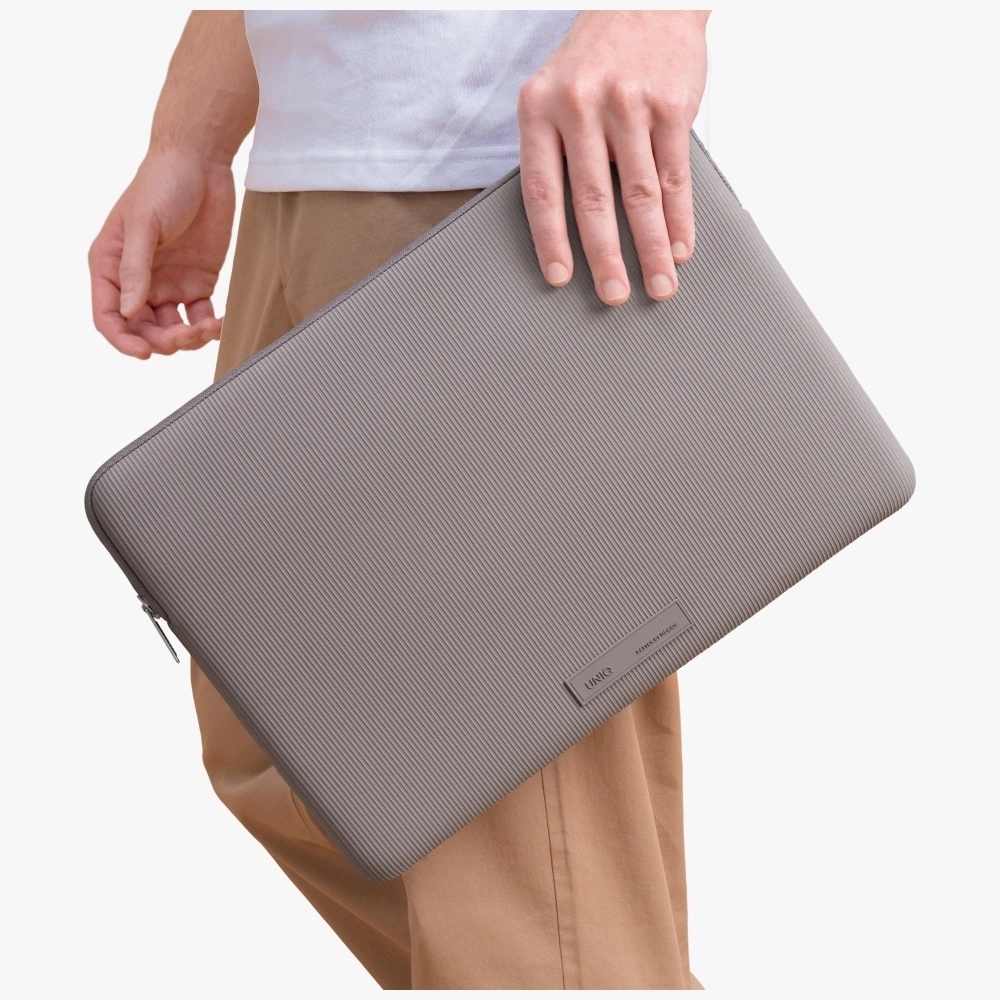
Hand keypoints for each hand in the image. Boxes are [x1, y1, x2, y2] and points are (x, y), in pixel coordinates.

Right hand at [89, 147, 235, 357]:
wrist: (201, 162)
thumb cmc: (162, 183)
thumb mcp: (143, 223)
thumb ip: (136, 268)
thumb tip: (130, 310)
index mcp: (111, 266)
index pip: (109, 316)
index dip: (122, 340)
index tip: (143, 353)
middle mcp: (138, 280)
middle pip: (144, 330)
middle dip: (164, 341)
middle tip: (187, 335)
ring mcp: (168, 283)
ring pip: (173, 329)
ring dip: (189, 338)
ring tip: (209, 327)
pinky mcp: (198, 282)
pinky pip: (200, 316)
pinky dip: (210, 326)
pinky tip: (222, 323)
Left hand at [518, 10, 709, 304]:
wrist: (643, 2)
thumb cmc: (595, 59)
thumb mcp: (556, 94)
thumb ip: (556, 151)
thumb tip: (564, 229)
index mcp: (539, 107)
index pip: (542, 190)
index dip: (551, 241)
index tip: (560, 278)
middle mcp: (580, 104)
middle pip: (593, 199)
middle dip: (605, 257)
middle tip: (613, 294)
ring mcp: (628, 103)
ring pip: (640, 194)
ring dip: (651, 248)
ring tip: (658, 284)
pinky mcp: (670, 104)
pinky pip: (674, 174)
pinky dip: (679, 217)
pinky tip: (679, 246)